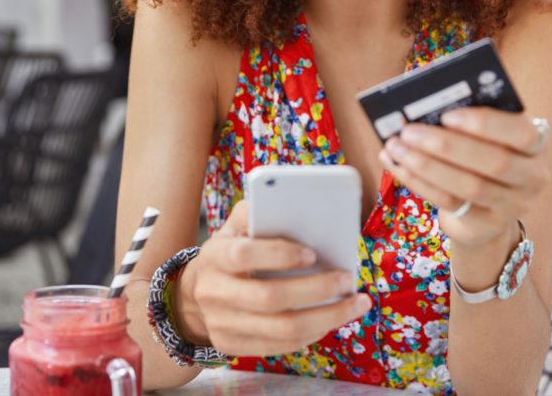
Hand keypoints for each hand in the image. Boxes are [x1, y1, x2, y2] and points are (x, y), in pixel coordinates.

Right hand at [174, 200, 371, 356]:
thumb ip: (258, 212)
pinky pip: (280, 346)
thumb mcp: (235, 226)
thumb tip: (293, 204)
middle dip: (316, 289)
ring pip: (282, 329)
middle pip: (270, 298)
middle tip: (347, 279)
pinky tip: (332, 319)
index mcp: (213, 255)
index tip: (312, 253)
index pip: (242, 254)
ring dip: (327, 317)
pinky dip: (312, 333)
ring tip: (355, 304)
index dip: (279, 254)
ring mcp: (220, 324)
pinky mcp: (232, 346)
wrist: (197, 292)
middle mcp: (212, 292)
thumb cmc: (230, 250)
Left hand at [379, 108, 548, 247]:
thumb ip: (468, 122)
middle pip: (494, 163)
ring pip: (469, 186)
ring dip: (426, 164)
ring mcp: (511, 206)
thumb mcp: (486, 136)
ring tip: (395, 147)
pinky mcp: (485, 225)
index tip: (448, 115)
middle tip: (409, 131)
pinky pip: (449, 202)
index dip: (486, 124)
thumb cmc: (483, 153)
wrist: (486, 207)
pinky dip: (418, 181)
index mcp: (536, 145)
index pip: (524, 134)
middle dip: (446, 145)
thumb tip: (424, 108)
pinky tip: (397, 165)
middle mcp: (532, 178)